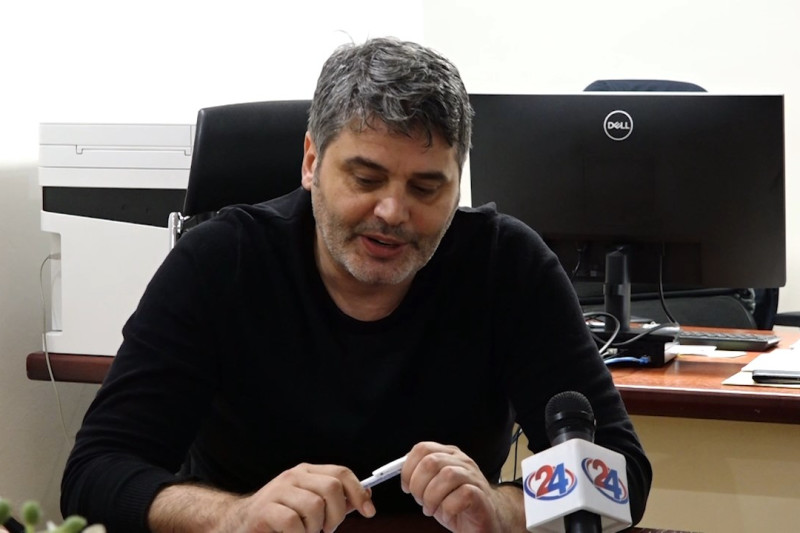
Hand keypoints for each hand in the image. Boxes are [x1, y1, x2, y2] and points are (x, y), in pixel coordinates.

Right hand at [150, 463, 374, 532]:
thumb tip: (365, 498)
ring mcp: (277, 491)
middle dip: (337, 515)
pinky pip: (294, 523)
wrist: (238, 525)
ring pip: (315, 507)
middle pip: (331, 488)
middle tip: (326, 529)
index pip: (340, 473)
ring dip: (316, 528)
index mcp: (306, 472)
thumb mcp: (309, 504)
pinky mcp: (265, 511)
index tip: (369, 511)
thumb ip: (335, 500)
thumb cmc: (279, 518)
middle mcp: (293, 477)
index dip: (358, 492)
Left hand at [401, 442, 524, 532]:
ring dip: (432, 498)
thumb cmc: (458, 505)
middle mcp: (462, 461)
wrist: (487, 521)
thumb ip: (421, 476)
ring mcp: (473, 477)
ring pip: (447, 476)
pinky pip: (462, 495)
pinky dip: (448, 508)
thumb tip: (403, 475)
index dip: (408, 469)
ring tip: (432, 510)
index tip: (406, 487)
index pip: (422, 448)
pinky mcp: (481, 496)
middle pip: (431, 462)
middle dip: (419, 486)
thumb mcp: (435, 487)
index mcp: (449, 455)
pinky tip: (448, 514)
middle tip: (421, 501)